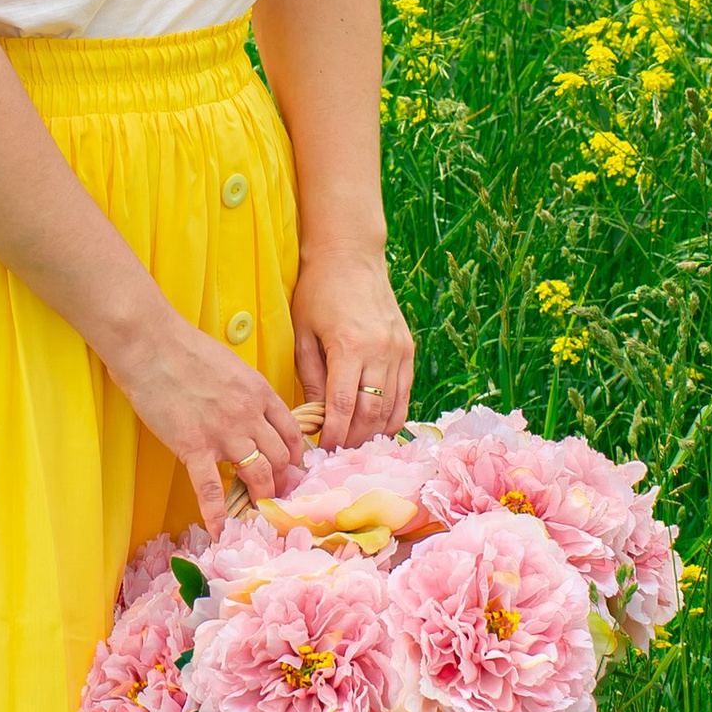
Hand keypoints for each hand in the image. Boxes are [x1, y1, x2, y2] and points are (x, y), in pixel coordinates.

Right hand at [111, 311, 306, 531]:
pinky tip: (219, 530)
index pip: (291, 433)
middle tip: (276, 493)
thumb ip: (246, 391)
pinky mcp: (193, 447)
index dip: (294, 455)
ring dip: (261, 495)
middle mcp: (250, 415)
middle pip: (280, 457)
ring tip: (258, 510)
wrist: (150, 344)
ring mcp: (223, 434)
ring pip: (258, 475)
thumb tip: (251, 410)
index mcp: (260, 392)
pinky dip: (217, 514)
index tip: (290, 468)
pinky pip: (211, 489)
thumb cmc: (185, 348)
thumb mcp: (231, 364)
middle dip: (282, 479)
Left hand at [292, 248, 413, 451]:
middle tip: (338, 455)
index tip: (323, 451)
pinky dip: (392, 415)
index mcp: (349, 345)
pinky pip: (404, 392)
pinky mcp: (408, 348)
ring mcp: (398, 349)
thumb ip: (310, 377)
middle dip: (354, 439)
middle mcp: (379, 350)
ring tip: (355, 446)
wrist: (350, 255)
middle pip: (371, 412)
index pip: (344, 405)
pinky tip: (377, 428)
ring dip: (374, 432)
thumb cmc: (318, 291)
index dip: (335, 434)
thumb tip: (314, 416)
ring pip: (392, 407)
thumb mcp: (303, 333)